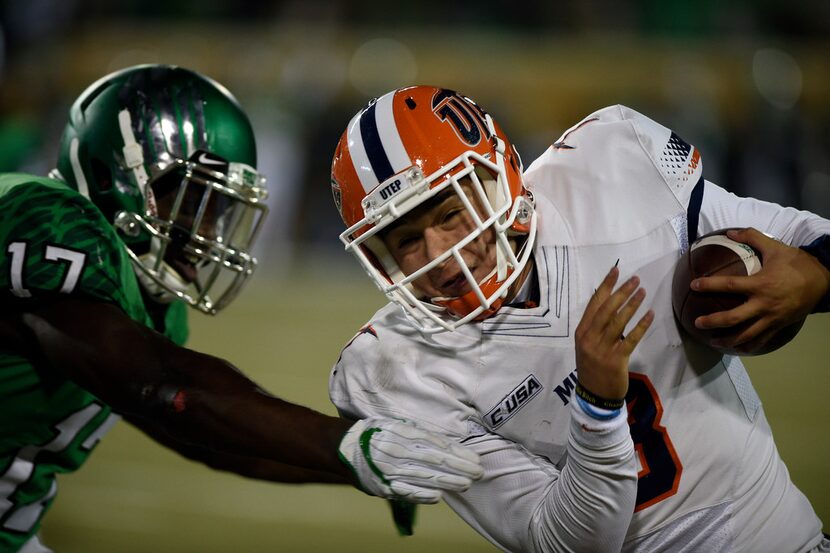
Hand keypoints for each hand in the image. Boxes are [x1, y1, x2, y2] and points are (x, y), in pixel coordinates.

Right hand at [338, 417, 482, 503]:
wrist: (345, 448)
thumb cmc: (375, 433)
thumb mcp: (396, 424)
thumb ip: (418, 433)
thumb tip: (446, 444)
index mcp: (402, 433)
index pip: (437, 444)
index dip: (458, 452)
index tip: (474, 458)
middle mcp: (398, 451)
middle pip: (436, 461)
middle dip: (460, 468)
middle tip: (478, 472)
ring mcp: (391, 470)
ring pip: (425, 477)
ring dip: (448, 482)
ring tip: (466, 484)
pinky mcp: (385, 485)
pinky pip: (407, 491)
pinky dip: (424, 494)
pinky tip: (439, 496)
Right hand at [575, 266, 653, 398]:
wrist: (594, 396)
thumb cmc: (592, 368)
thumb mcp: (587, 345)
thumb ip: (596, 328)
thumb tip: (612, 306)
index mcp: (581, 332)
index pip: (594, 304)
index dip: (605, 286)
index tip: (615, 271)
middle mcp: (589, 338)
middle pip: (606, 309)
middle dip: (621, 292)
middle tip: (635, 279)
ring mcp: (602, 349)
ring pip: (618, 321)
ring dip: (632, 304)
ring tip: (643, 292)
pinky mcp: (616, 359)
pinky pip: (631, 338)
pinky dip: (641, 325)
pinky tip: (650, 314)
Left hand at [691, 228, 828, 352]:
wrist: (824, 279)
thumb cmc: (797, 263)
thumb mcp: (775, 247)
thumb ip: (751, 237)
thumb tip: (729, 232)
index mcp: (761, 284)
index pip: (730, 285)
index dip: (710, 285)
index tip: (694, 285)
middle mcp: (764, 304)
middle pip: (734, 317)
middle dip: (714, 321)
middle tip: (697, 322)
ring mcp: (773, 318)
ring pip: (747, 334)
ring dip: (728, 340)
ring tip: (712, 342)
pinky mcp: (780, 326)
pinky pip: (763, 340)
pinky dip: (749, 346)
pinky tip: (737, 348)